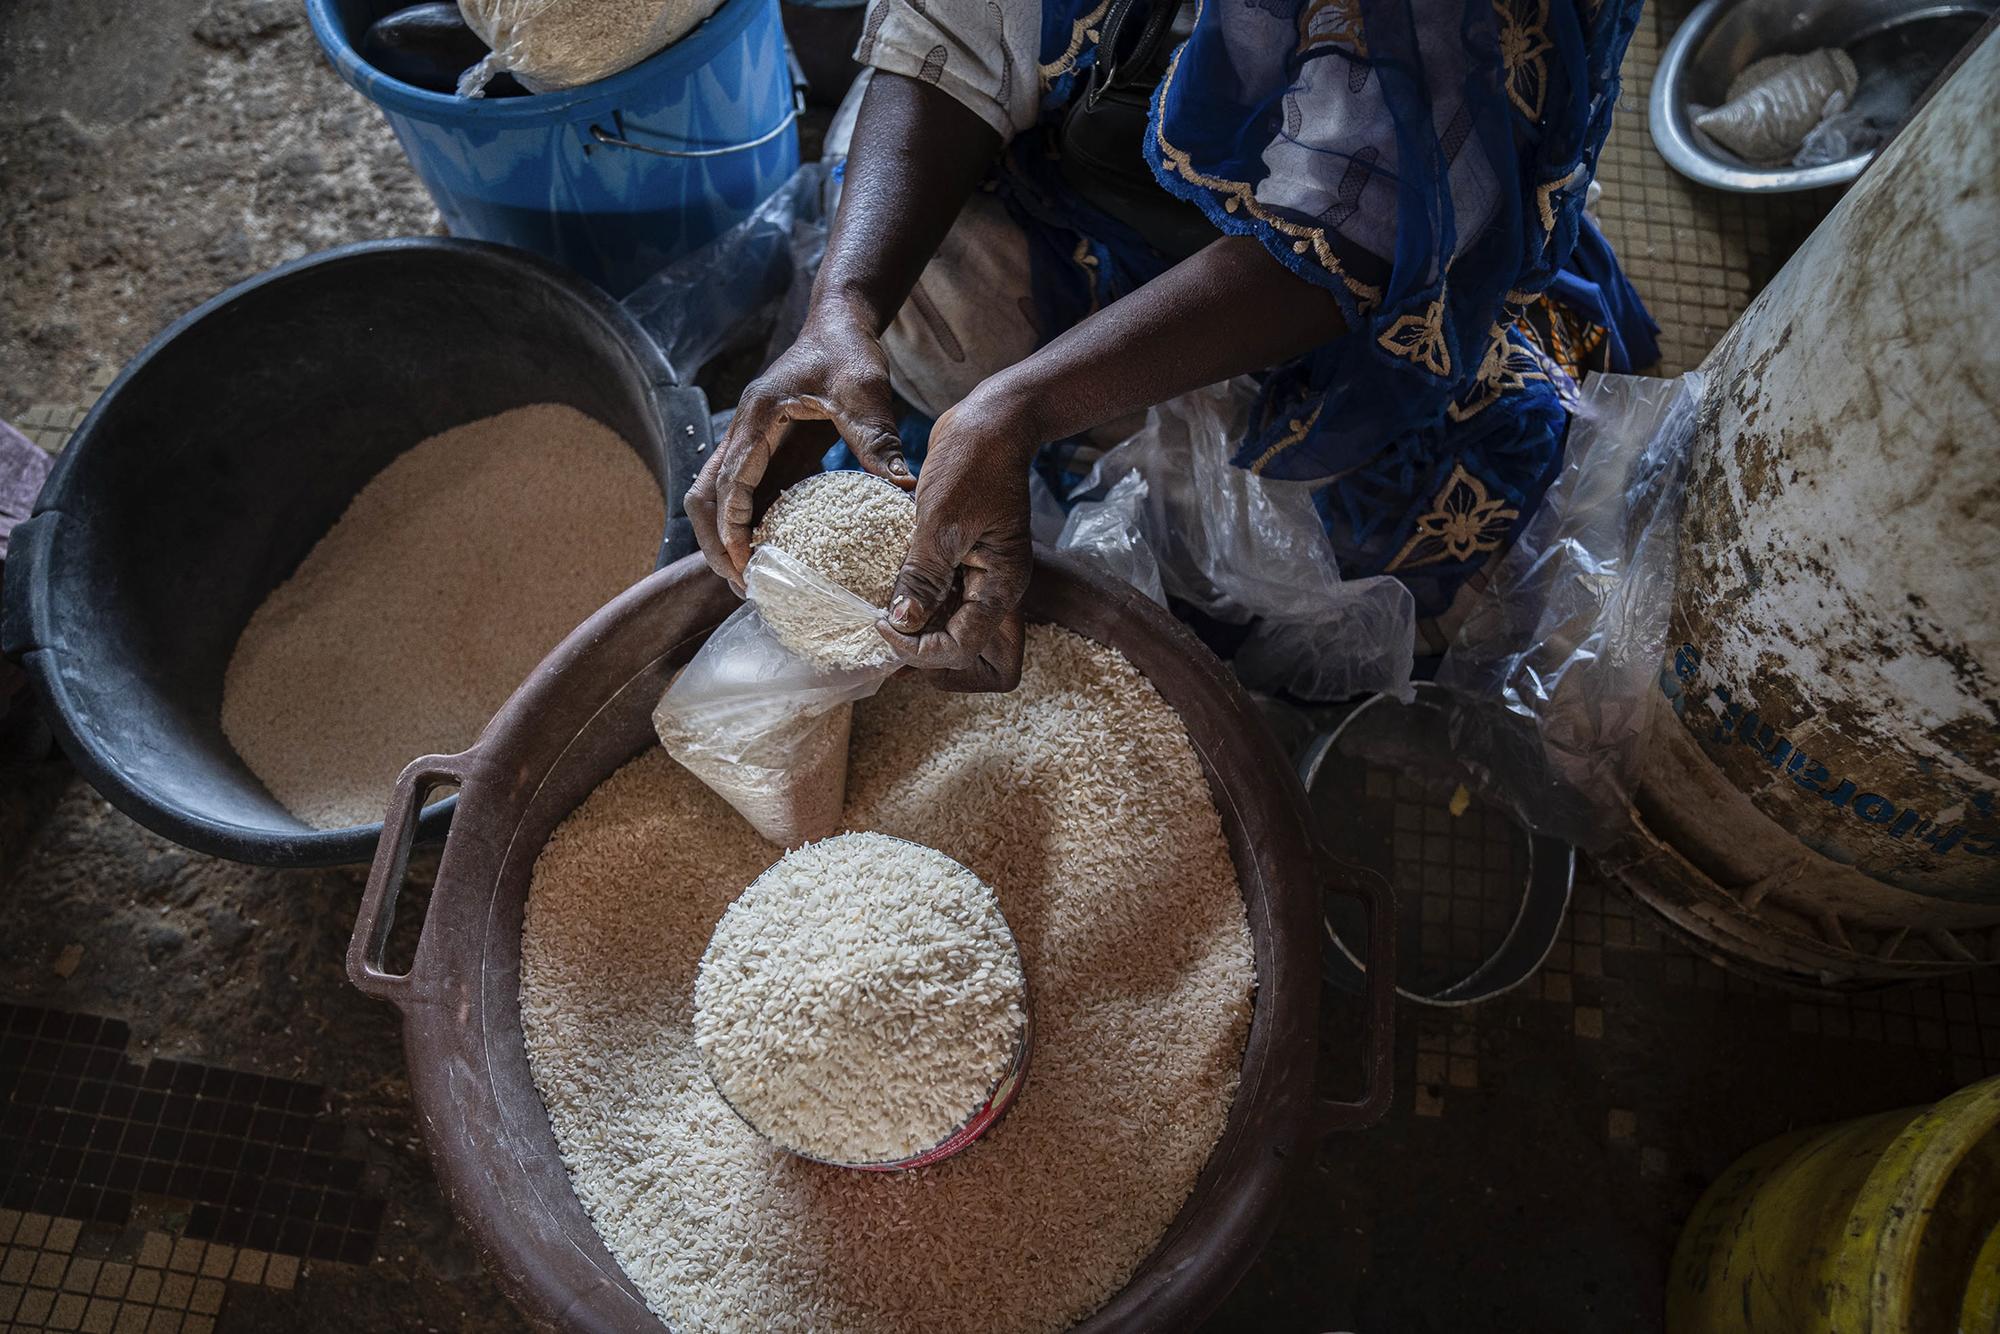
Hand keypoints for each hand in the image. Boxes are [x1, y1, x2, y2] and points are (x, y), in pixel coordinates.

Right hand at [685, 298, 912, 588]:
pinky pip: (748, 496)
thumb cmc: (848, 351)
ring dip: (725, 538)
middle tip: (741, 583)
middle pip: (705, 496)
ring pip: (718, 498)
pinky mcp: (769, 452)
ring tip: (750, 580)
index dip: (730, 525)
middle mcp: (744, 432)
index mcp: (758, 416)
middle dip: (715, 542)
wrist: (841, 324)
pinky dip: (750, 527)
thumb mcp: (866, 392)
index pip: (728, 480)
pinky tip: (771, 557)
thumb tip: (904, 488)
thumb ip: (877, 439)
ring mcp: (752, 443)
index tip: (742, 562)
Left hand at [876, 390, 1036, 691]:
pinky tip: (887, 595)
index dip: (919, 649)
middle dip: (925, 654)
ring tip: (879, 623)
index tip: (880, 625)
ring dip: (919, 631)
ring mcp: (980, 575)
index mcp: (1001, 585)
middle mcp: (995, 588)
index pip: (963, 647)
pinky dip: (917, 602)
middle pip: (965, 648)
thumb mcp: (941, 521)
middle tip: (882, 640)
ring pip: (952, 626)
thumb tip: (901, 624)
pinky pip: (942, 597)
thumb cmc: (972, 463)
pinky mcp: (964, 560)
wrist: (990, 424)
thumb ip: (923, 576)